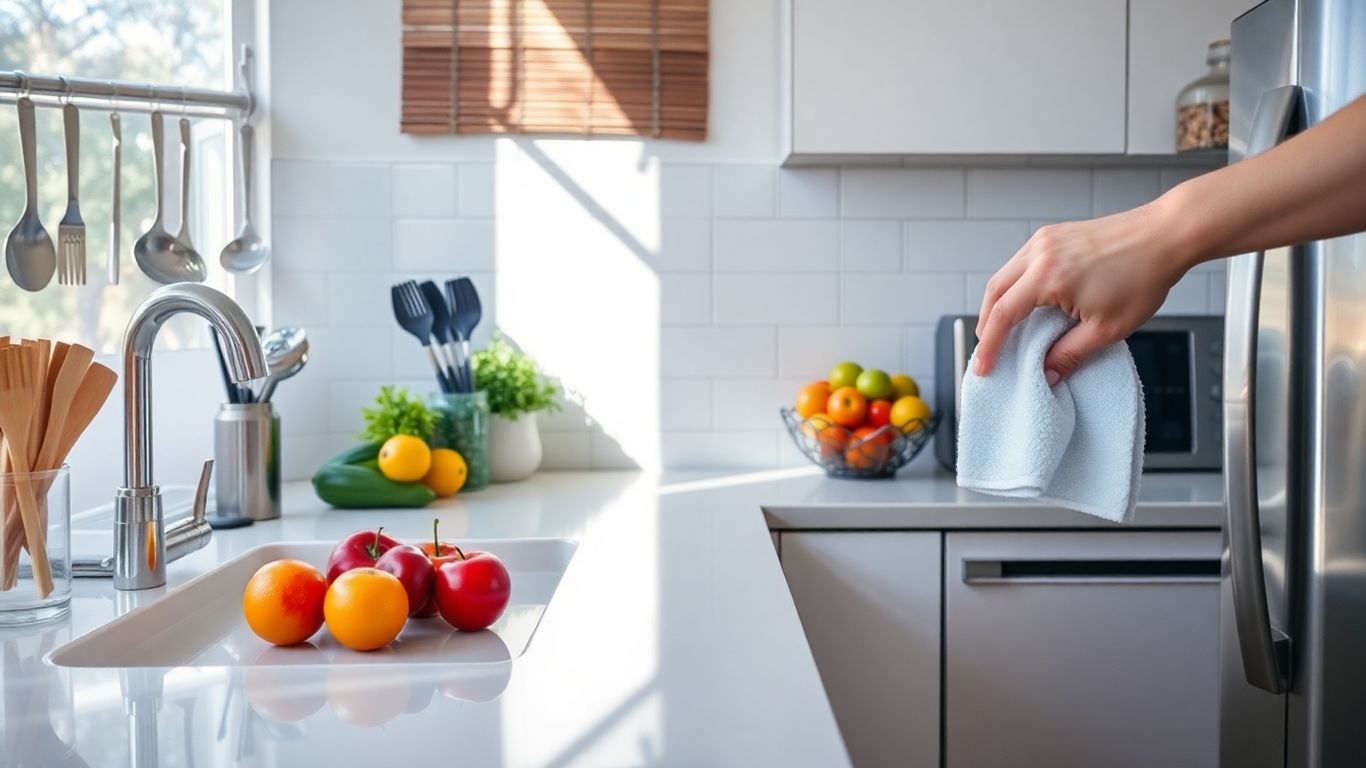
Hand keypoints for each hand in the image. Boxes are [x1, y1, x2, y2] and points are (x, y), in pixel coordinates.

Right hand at [974, 201, 1192, 382]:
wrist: (1166, 235)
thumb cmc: (1143, 277)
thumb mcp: (1107, 329)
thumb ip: (1070, 354)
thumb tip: (1047, 374)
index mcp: (1048, 277)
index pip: (1002, 315)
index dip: (988, 345)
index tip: (983, 367)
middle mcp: (1039, 253)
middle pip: (994, 292)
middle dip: (985, 323)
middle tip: (988, 349)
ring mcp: (1045, 240)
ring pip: (1004, 274)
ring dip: (998, 303)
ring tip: (1004, 328)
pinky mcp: (1054, 234)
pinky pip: (1021, 262)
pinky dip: (1014, 285)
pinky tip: (1025, 301)